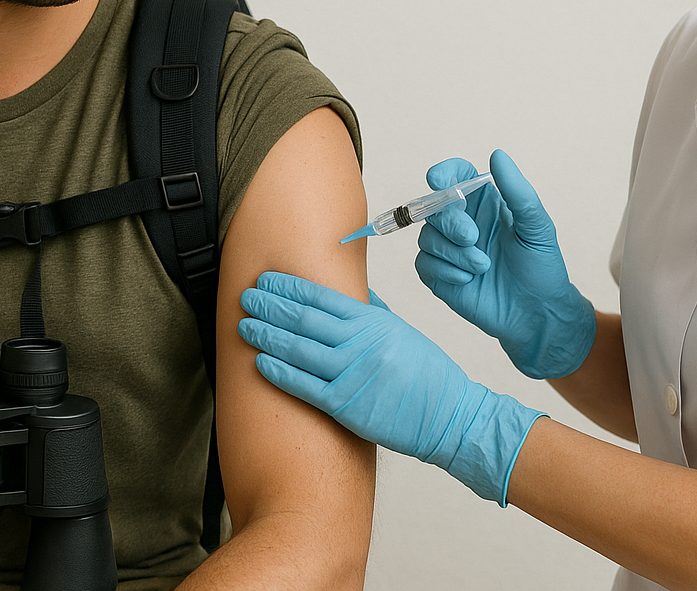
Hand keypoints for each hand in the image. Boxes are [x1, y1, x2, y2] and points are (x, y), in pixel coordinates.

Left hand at [237, 271, 545, 504]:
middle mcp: (361, 343)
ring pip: (299, 349)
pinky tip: (260, 362)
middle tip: (246, 296)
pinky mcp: (347, 406)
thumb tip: (350, 292)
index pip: (322, 297)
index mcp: (373, 322)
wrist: (451, 417)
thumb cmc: (428, 375)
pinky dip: (280, 372)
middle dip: (271, 305)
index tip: (266, 279)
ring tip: (245, 325)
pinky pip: (305, 386)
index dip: (290, 287)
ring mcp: (353, 374)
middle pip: (305, 319)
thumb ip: (372, 313)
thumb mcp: (402, 332)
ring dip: (267, 335)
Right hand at [417, 150, 595, 379]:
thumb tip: (497, 154)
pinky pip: (424, 263)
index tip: (438, 180)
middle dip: (450, 221)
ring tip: (483, 266)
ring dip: (454, 252)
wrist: (538, 315)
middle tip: (473, 237)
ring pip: (427, 237)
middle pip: (434, 206)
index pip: (455, 176)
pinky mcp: (439, 275)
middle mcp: (463, 222)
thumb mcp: (537, 227)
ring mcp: (448, 249)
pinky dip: (446, 271)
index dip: (443, 173)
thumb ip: (517, 191)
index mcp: (484, 203)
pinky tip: (469, 280)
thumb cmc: (542, 268)